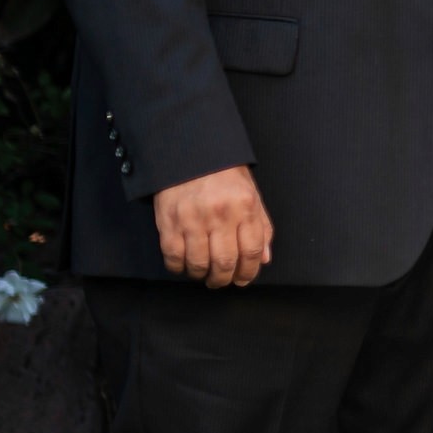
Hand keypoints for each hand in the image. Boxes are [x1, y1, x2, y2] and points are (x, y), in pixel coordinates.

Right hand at [153, 165, 273, 287]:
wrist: (189, 151)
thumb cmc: (224, 173)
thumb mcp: (251, 193)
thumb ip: (261, 227)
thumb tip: (263, 259)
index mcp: (245, 206)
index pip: (251, 251)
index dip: (249, 272)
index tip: (243, 279)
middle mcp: (220, 214)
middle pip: (225, 262)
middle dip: (224, 279)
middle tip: (222, 281)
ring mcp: (192, 218)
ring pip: (198, 263)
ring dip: (202, 276)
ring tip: (204, 274)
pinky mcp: (169, 221)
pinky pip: (173, 256)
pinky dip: (179, 267)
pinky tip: (184, 265)